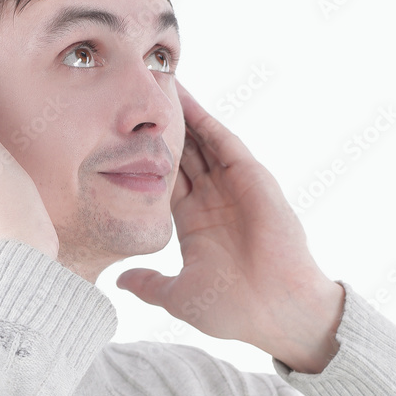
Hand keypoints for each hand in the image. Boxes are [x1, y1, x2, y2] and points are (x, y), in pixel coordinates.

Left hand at [116, 80, 344, 372]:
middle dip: (157, 128)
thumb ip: (149, 284)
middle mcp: (211, 198)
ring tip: (154, 83)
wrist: (279, 312)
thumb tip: (119, 280)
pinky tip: (184, 97)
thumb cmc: (235, 308)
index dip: (140, 158)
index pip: (161, 180)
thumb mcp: (178, 296)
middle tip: (132, 97)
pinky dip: (204, 119)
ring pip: (199, 141)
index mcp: (193, 222)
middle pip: (178, 153)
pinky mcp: (250, 177)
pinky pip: (223, 141)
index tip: (116, 137)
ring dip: (179, 114)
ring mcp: (231, 186)